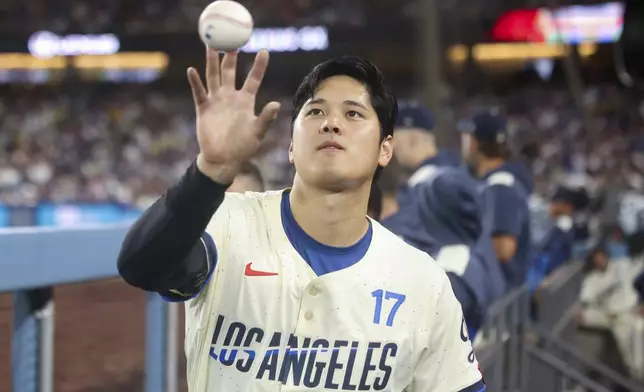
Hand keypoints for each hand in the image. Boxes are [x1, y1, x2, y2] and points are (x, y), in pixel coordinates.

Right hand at [187, 49, 280, 183]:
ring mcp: (216, 101)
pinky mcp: (204, 109)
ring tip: (211, 45)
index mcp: (246, 101)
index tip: (264, 50)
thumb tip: (277, 104)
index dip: (259, 66)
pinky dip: (196, 82)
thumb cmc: (243, 147)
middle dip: (231, 55)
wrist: (223, 159)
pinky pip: (199, 92)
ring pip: (214, 76)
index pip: (253, 79)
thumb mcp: (257, 132)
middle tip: (232, 38)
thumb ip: (265, 118)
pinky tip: (192, 70)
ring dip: (212, 62)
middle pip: (230, 71)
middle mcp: (230, 97)